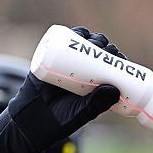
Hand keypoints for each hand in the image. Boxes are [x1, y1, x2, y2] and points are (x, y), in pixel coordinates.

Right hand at [7, 26, 121, 152]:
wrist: (31, 119)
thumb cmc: (60, 119)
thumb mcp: (82, 112)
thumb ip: (97, 104)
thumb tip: (115, 89)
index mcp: (93, 82)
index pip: (108, 66)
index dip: (116, 59)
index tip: (121, 59)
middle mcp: (82, 70)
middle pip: (98, 52)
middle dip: (106, 47)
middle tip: (108, 50)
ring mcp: (66, 62)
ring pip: (83, 44)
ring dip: (93, 38)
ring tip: (97, 43)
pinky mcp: (51, 58)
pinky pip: (63, 42)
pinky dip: (74, 34)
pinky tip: (82, 33)